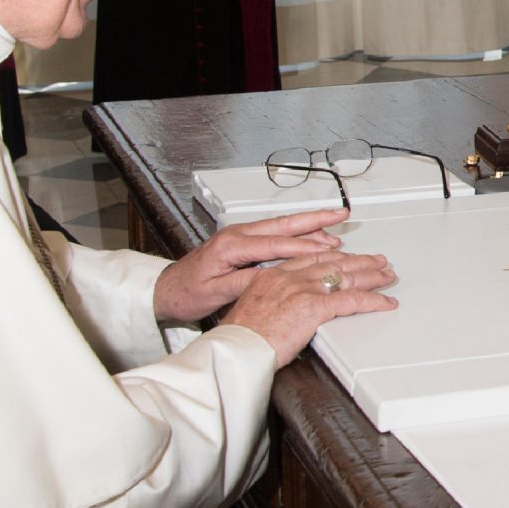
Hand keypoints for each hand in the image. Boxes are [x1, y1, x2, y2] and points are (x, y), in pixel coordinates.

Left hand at [154, 207, 350, 323]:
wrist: (167, 289)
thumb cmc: (186, 293)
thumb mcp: (216, 292)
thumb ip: (246, 282)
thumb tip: (274, 277)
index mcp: (231, 245)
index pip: (275, 243)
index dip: (304, 245)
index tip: (327, 247)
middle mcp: (237, 234)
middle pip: (283, 223)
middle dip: (315, 218)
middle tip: (340, 214)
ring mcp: (240, 235)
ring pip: (282, 225)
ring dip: (309, 223)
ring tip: (335, 223)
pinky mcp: (242, 241)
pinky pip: (275, 232)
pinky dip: (297, 231)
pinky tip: (312, 233)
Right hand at [219, 250, 399, 366]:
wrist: (236, 349)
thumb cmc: (241, 339)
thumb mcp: (252, 311)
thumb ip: (272, 304)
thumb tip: (283, 310)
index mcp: (272, 275)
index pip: (310, 259)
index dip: (333, 257)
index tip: (345, 256)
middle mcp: (289, 278)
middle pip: (332, 263)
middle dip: (358, 262)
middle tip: (375, 261)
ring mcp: (303, 290)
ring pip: (346, 277)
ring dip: (371, 275)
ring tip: (386, 275)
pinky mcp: (314, 307)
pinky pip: (352, 299)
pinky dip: (373, 300)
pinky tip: (384, 301)